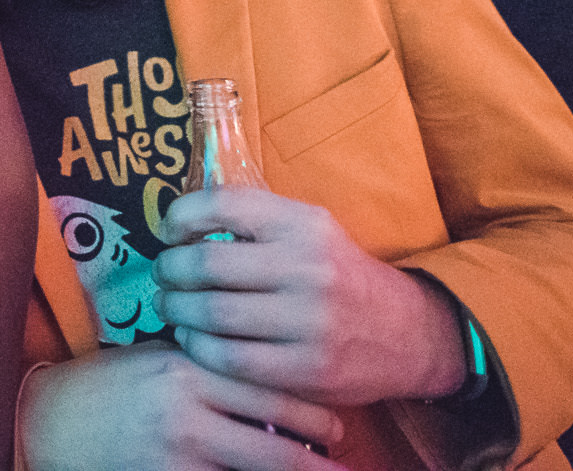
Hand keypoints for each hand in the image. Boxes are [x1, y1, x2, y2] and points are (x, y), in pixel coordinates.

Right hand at [20, 342, 343, 470]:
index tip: (334, 417)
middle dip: (316, 450)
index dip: (309, 407)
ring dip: (297, 470)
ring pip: (259, 468)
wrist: (52, 420)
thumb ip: (205, 364)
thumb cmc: (108, 385)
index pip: (265, 386)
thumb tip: (263, 371)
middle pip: (274, 437)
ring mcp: (176, 450)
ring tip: (324, 470)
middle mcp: (185, 409)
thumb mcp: (156, 359)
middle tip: (341, 449)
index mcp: (184, 368)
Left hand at [154, 188, 465, 406]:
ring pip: (212, 314)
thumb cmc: (338, 275)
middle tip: (163, 275)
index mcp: (304, 223)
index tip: (168, 231)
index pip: (221, 203)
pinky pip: (230, 358)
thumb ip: (254, 221)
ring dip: (176, 310)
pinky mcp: (308, 368)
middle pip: (205, 264)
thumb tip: (179, 220)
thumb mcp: (308, 229)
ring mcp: (310, 321)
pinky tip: (194, 338)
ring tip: (171, 306)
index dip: (180, 216)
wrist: (409, 333)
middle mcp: (308, 267)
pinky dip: (198, 347)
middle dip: (169, 270)